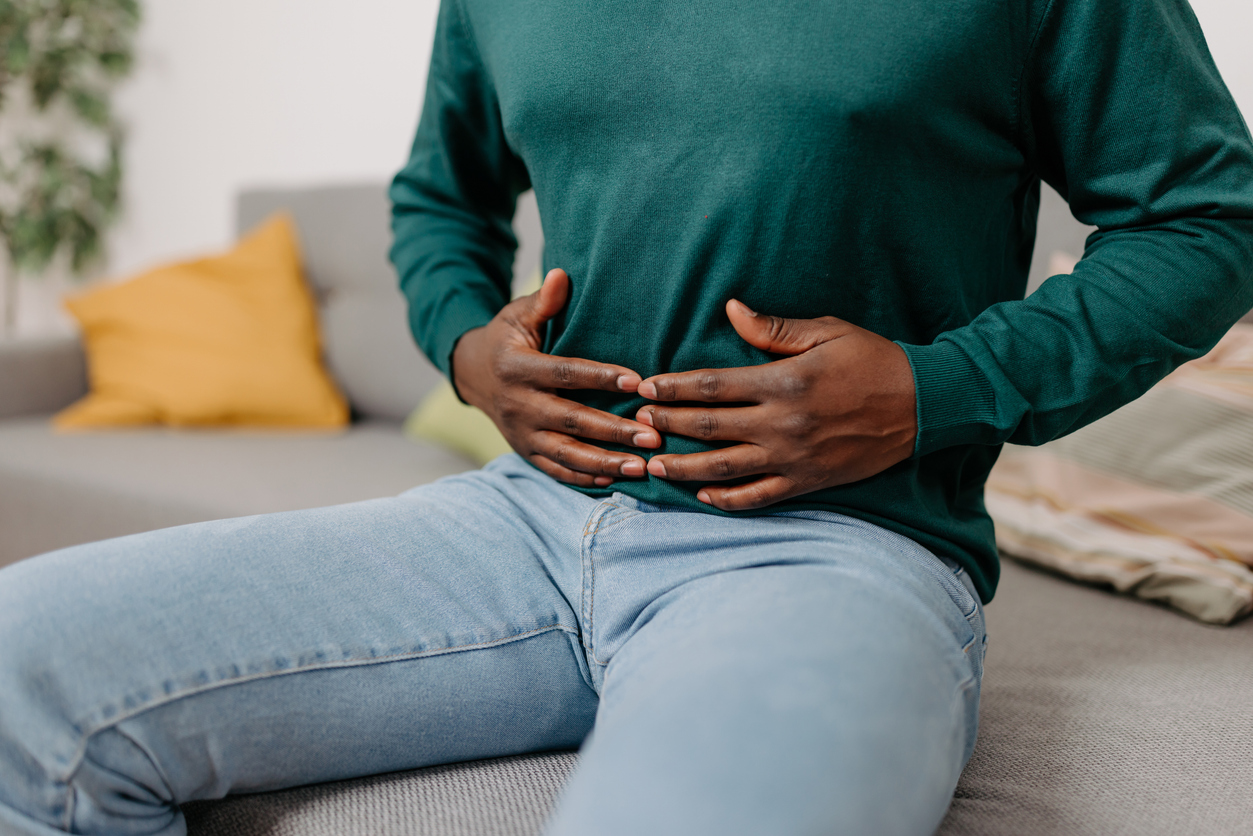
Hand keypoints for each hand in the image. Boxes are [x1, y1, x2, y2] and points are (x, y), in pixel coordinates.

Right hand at [453, 268, 659, 486]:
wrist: (472, 373)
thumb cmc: (507, 338)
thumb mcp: (518, 315)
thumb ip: (543, 301)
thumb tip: (562, 275)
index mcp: (517, 367)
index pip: (565, 373)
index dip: (600, 378)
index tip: (637, 382)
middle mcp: (518, 404)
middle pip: (571, 420)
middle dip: (613, 431)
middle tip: (653, 437)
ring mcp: (520, 433)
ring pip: (566, 453)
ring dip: (604, 462)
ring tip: (641, 467)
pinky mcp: (524, 451)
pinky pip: (554, 469)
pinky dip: (582, 478)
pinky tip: (614, 480)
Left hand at [635, 300, 916, 510]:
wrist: (924, 404)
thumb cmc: (874, 359)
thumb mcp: (826, 332)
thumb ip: (773, 328)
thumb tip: (730, 309)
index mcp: (784, 381)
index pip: (713, 386)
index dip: (673, 387)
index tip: (645, 388)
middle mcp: (783, 423)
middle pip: (710, 427)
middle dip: (668, 426)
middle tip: (637, 425)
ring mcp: (794, 457)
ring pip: (724, 468)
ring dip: (684, 468)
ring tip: (652, 466)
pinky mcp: (808, 481)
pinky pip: (759, 497)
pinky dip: (728, 499)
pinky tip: (702, 496)